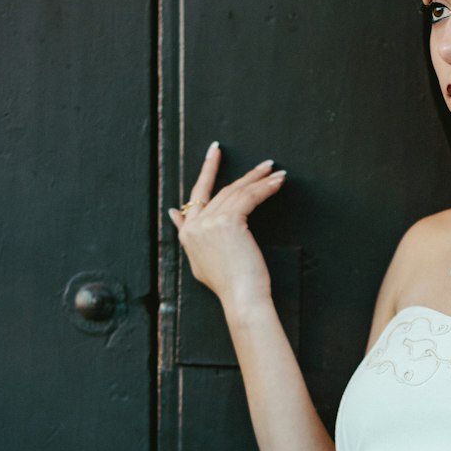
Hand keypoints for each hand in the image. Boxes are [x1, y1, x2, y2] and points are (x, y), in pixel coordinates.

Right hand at [167, 142, 286, 309]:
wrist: (240, 298)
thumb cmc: (228, 286)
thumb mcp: (199, 260)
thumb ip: (187, 234)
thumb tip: (173, 212)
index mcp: (187, 233)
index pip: (196, 196)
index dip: (207, 172)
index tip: (214, 153)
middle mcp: (195, 224)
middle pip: (221, 190)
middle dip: (244, 175)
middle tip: (263, 162)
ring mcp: (210, 221)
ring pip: (236, 191)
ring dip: (258, 179)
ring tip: (276, 171)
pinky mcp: (229, 221)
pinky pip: (249, 197)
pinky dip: (265, 188)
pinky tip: (277, 181)